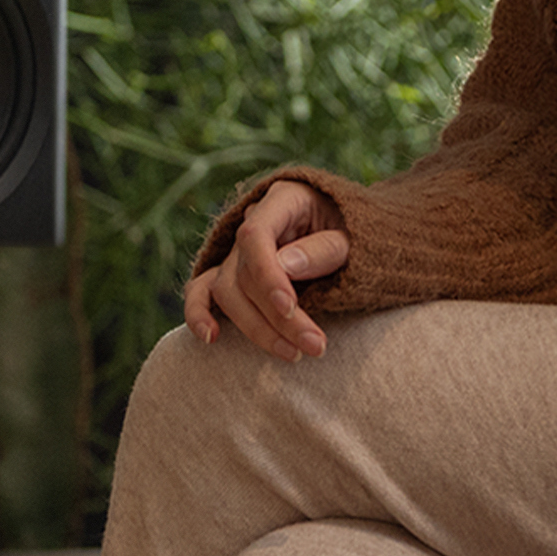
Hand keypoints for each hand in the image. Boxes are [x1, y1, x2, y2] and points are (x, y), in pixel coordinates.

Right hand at [183, 180, 348, 361]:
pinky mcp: (232, 274)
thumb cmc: (357, 233)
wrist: (353, 233)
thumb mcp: (353, 236)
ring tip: (294, 354)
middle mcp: (252, 222)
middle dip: (276, 317)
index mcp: (282, 200)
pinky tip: (209, 338)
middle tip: (315, 346)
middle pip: (243, 273)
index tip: (290, 308)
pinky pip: (203, 290)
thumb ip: (323, 249)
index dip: (268, 276)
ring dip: (256, 328)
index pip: (255, 236)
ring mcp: (239, 249)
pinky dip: (199, 313)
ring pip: (227, 291)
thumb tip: (285, 266)